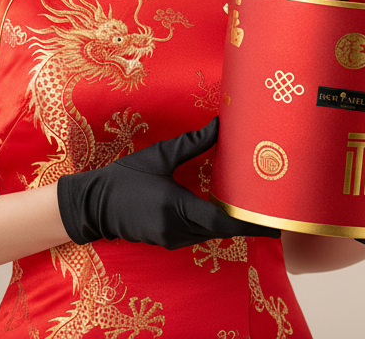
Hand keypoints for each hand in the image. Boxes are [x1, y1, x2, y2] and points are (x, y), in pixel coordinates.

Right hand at [56, 117, 280, 248]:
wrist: (93, 204)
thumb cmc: (125, 178)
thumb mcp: (159, 156)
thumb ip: (191, 144)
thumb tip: (219, 126)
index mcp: (175, 207)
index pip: (220, 222)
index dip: (248, 224)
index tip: (271, 222)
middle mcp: (176, 229)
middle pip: (220, 230)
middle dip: (244, 222)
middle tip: (268, 208)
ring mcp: (170, 238)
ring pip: (209, 233)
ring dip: (228, 223)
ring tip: (251, 207)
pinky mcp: (166, 239)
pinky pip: (197, 234)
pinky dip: (212, 224)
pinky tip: (222, 209)